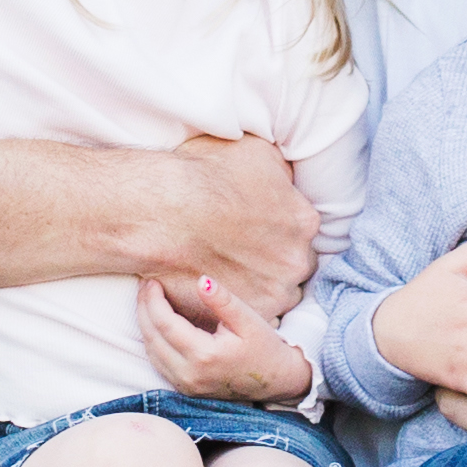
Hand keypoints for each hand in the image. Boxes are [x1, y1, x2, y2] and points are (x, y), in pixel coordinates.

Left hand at [137, 270, 312, 406]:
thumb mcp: (249, 320)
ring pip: (151, 352)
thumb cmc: (265, 348)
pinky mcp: (185, 389)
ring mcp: (186, 385)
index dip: (154, 300)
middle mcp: (190, 374)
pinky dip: (153, 340)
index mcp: (205, 356)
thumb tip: (201, 281)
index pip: (166, 324)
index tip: (152, 280)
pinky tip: (156, 323)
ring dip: (145, 325)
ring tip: (147, 300)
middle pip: (152, 337)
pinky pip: (158, 363)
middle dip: (144, 309)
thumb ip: (223, 301)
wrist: (277, 381)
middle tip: (145, 286)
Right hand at [161, 132, 319, 323]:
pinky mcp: (246, 313)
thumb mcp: (256, 153)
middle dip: (272, 261)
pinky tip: (215, 289)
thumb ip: (281, 172)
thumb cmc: (203, 176)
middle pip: (291, 265)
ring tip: (226, 273)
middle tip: (240, 253)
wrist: (163, 212)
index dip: (278, 232)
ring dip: (256, 286)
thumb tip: (285, 180)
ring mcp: (274, 291)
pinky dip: (235, 304)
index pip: (301, 232)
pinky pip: (247, 314)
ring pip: (273, 293)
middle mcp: (297, 260)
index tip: (257, 232)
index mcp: (303, 221)